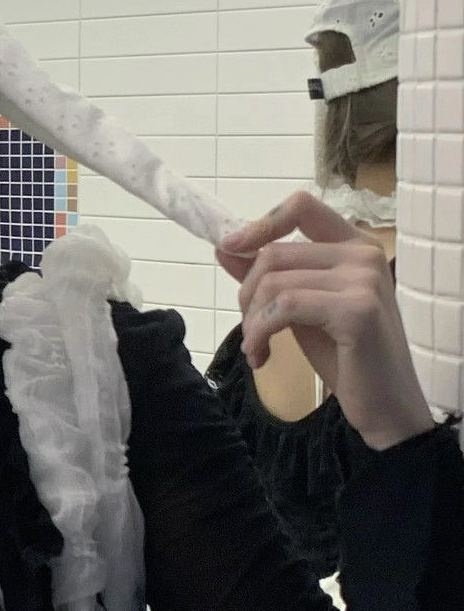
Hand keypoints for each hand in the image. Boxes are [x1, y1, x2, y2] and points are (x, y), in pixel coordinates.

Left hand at [216, 191, 433, 451]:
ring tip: (257, 349)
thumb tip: (226, 246)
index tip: (229, 247)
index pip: (302, 207)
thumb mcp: (299, 309)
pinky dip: (260, 334)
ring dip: (251, 322)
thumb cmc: (346, 356)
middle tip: (250, 332)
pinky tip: (262, 358)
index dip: (259, 224)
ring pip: (272, 281)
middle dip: (246, 296)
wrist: (385, 403)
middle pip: (273, 253)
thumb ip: (271, 276)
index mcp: (354, 246)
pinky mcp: (356, 309)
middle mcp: (363, 254)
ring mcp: (364, 279)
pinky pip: (283, 306)